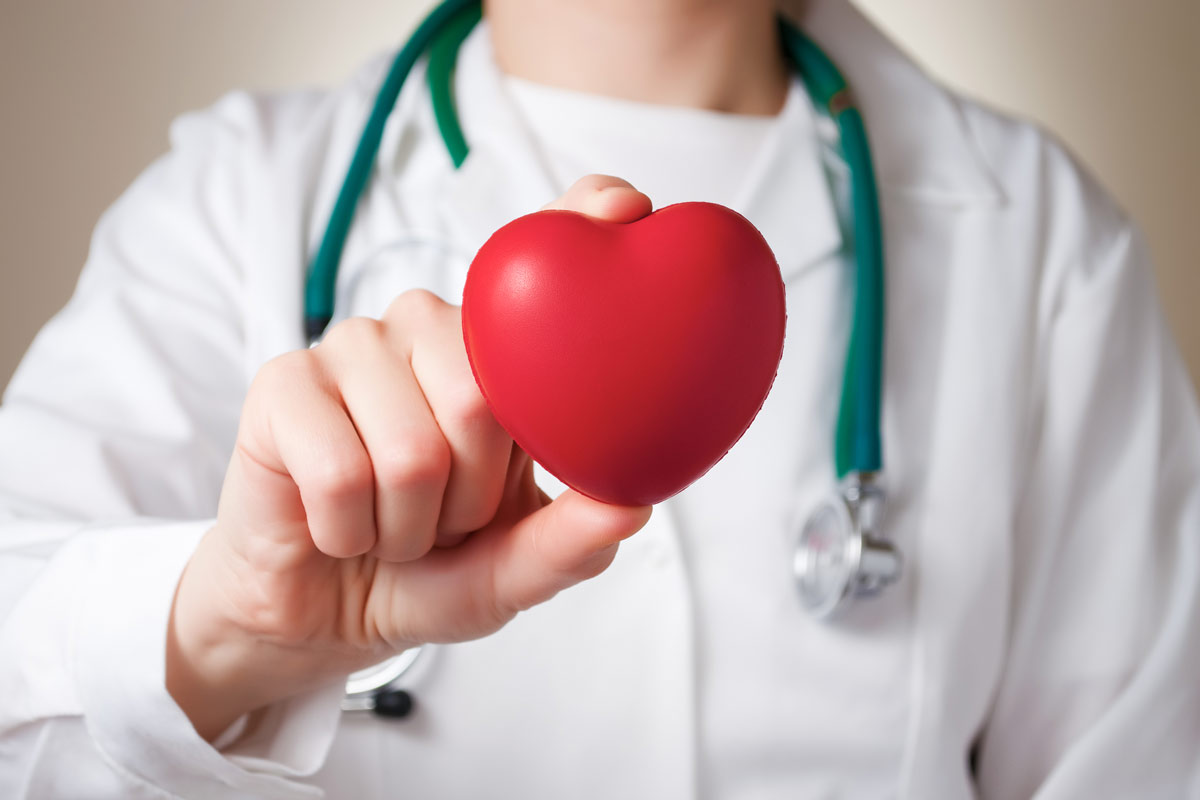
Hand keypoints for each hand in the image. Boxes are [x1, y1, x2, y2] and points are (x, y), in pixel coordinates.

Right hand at [167, 175, 654, 739]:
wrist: (321, 613)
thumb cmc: (428, 567)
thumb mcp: (512, 568)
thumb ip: (569, 543)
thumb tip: (631, 505)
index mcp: (493, 351)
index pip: (536, 257)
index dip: (580, 219)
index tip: (627, 201)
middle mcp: (426, 326)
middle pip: (480, 399)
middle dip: (470, 500)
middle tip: (444, 518)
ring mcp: (351, 345)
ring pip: (411, 451)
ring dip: (408, 526)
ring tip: (392, 524)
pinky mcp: (281, 383)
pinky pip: (341, 473)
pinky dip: (351, 530)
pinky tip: (339, 526)